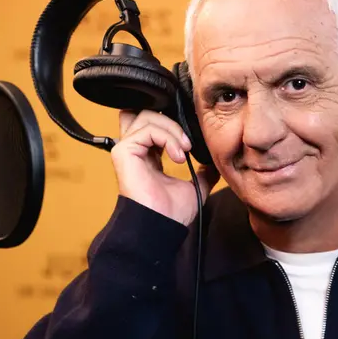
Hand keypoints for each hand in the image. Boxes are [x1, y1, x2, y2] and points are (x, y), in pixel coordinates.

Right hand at [111, 110, 219, 225]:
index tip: (191, 137)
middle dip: (172, 120)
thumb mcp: (195, 187)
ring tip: (185, 150)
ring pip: (148, 116)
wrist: (163, 227)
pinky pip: (147, 129)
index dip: (173, 119)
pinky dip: (167, 137)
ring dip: (173, 129)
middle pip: (148, 111)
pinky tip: (178, 156)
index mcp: (148, 154)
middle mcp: (135, 149)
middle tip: (189, 143)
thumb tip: (213, 160)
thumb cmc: (172, 213)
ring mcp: (127, 149)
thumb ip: (202, 171)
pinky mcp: (124, 151)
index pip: (153, 121)